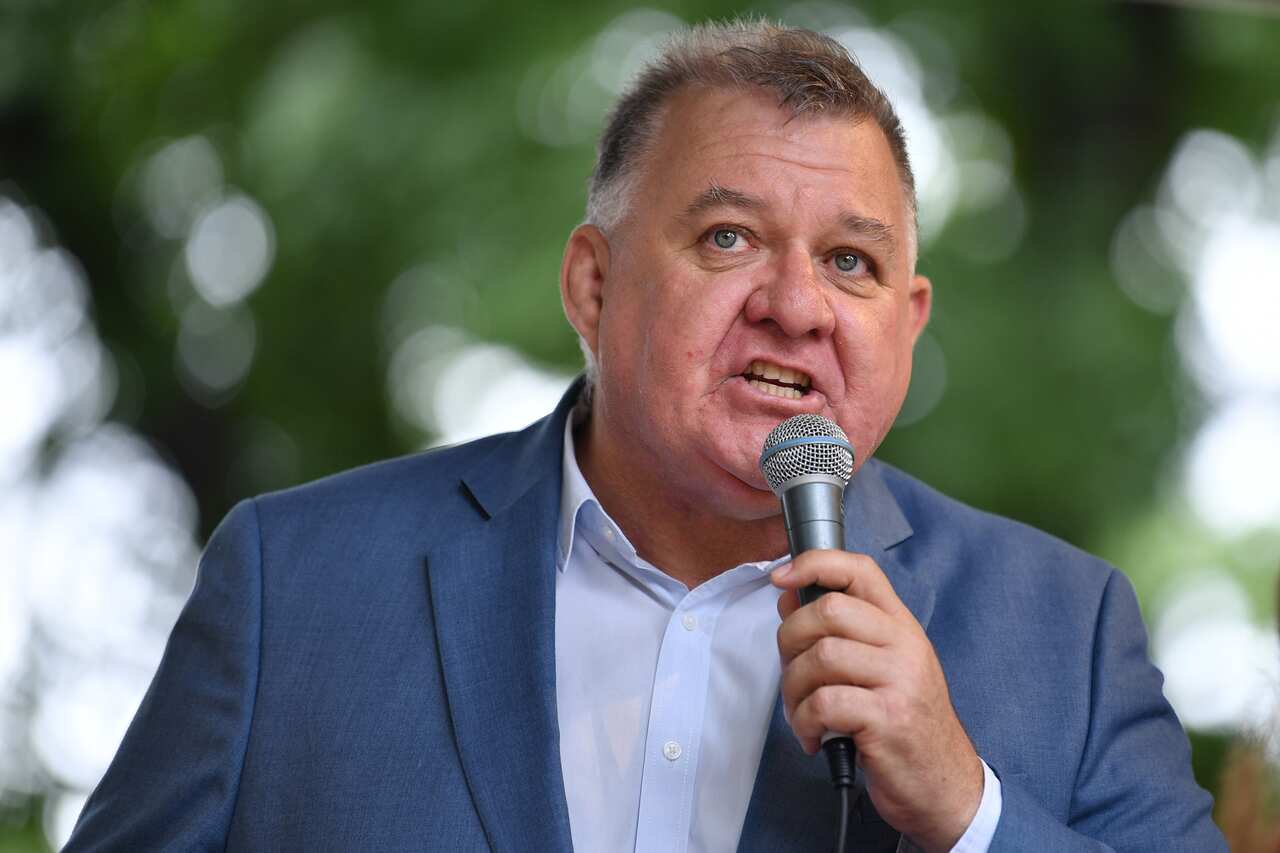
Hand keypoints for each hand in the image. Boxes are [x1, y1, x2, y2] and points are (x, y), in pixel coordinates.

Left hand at [771, 550, 983, 852]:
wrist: (946, 787)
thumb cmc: (904, 726)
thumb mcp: (881, 669)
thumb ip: (841, 632)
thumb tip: (790, 595)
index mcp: (901, 627)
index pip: (860, 570)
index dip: (814, 564)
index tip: (781, 578)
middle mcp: (905, 645)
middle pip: (829, 610)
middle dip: (790, 640)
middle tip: (792, 674)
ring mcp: (900, 680)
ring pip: (820, 657)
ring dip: (793, 689)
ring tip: (801, 714)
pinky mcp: (888, 718)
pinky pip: (824, 703)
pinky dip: (805, 722)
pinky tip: (814, 738)